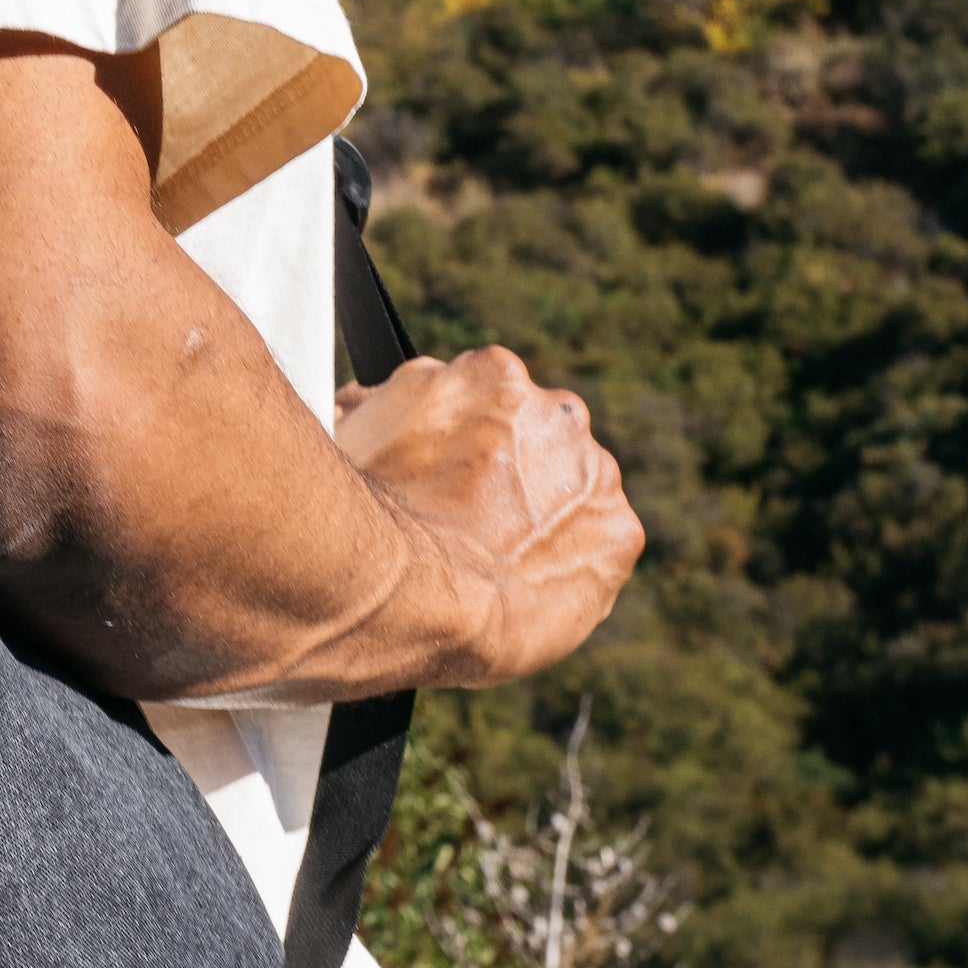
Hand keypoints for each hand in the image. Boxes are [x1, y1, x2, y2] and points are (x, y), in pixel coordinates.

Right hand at [333, 349, 643, 684]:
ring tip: (487, 568)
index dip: (456, 448)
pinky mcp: (619, 535)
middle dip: (505, 478)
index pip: (483, 402)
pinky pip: (600, 548)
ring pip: (572, 492)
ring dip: (541, 520)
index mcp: (491, 373)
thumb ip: (376, 410)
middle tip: (460, 527)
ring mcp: (594, 472)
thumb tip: (366, 404)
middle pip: (535, 442)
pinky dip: (571, 568)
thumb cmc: (358, 516)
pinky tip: (522, 592)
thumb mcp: (347, 435)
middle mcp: (553, 410)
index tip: (437, 483)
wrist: (402, 595)